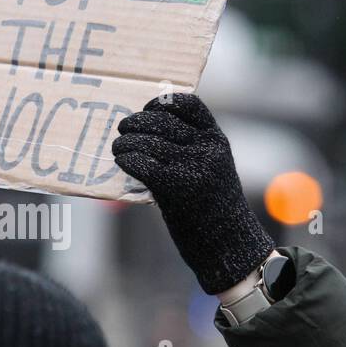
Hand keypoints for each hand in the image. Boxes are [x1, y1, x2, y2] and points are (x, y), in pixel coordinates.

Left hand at [113, 93, 273, 293]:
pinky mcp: (176, 187)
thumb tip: (150, 135)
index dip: (163, 103)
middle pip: (162, 122)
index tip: (148, 108)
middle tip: (123, 128)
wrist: (228, 243)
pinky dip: (128, 159)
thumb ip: (193, 150)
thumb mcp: (213, 169)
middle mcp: (206, 149)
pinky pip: (143, 163)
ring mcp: (192, 166)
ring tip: (117, 147)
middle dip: (137, 122)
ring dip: (126, 142)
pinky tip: (122, 161)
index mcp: (216, 140)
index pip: (189, 104)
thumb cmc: (214, 209)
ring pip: (149, 142)